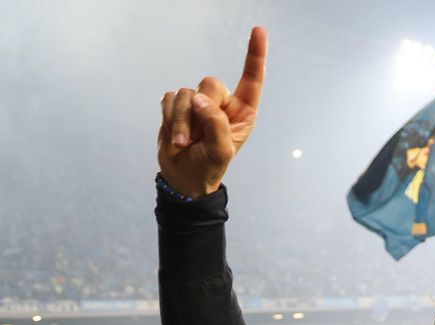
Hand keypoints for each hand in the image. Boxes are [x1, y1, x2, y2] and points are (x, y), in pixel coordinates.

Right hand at [157, 27, 267, 197]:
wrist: (183, 176)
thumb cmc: (209, 166)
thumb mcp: (220, 151)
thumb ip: (215, 124)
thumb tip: (200, 100)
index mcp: (242, 112)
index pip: (251, 79)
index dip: (255, 55)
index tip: (258, 31)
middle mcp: (222, 103)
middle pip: (210, 83)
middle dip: (200, 110)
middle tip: (197, 136)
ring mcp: (199, 103)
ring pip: (186, 93)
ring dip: (180, 121)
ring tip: (184, 142)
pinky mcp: (177, 105)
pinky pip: (169, 98)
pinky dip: (168, 118)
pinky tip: (175, 135)